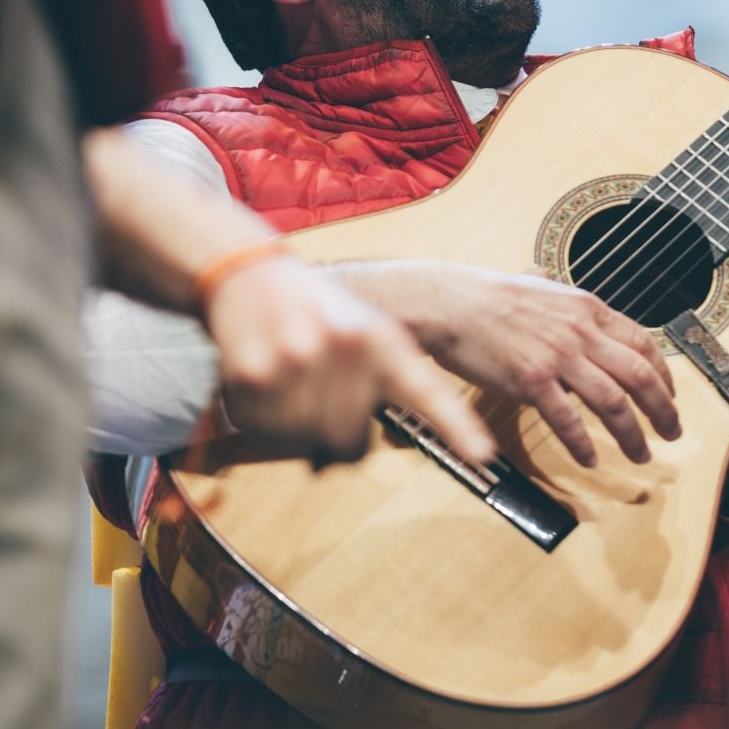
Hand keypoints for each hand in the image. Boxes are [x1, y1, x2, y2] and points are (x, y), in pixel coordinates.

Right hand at [202, 254, 497, 467]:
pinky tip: (263, 381)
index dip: (456, 427)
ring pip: (304, 442)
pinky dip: (259, 421)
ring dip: (294, 429)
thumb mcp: (361, 328)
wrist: (247, 270)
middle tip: (319, 402)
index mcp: (380, 338)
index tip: (482, 455)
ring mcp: (299, 358)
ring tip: (290, 382)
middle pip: (350, 442)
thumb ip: (373, 387)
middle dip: (334, 438)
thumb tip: (343, 457)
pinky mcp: (254, 372)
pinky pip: (263, 432)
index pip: (426, 390)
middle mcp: (346, 346)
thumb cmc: (312, 308)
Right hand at [334, 261, 681, 467]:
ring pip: (613, 401)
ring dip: (632, 433)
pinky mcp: (530, 378)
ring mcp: (557, 355)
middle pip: (639, 374)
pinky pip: (566, 418)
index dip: (664, 375)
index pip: (643, 343)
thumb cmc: (486, 296)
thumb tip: (576, 306)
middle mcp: (579, 330)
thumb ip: (564, 303)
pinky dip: (582, 443)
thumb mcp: (540, 288)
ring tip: (641, 454)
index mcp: (586, 308)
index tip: (670, 396)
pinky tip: (590, 459)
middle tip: (672, 432)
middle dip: (663, 409)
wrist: (447, 302)